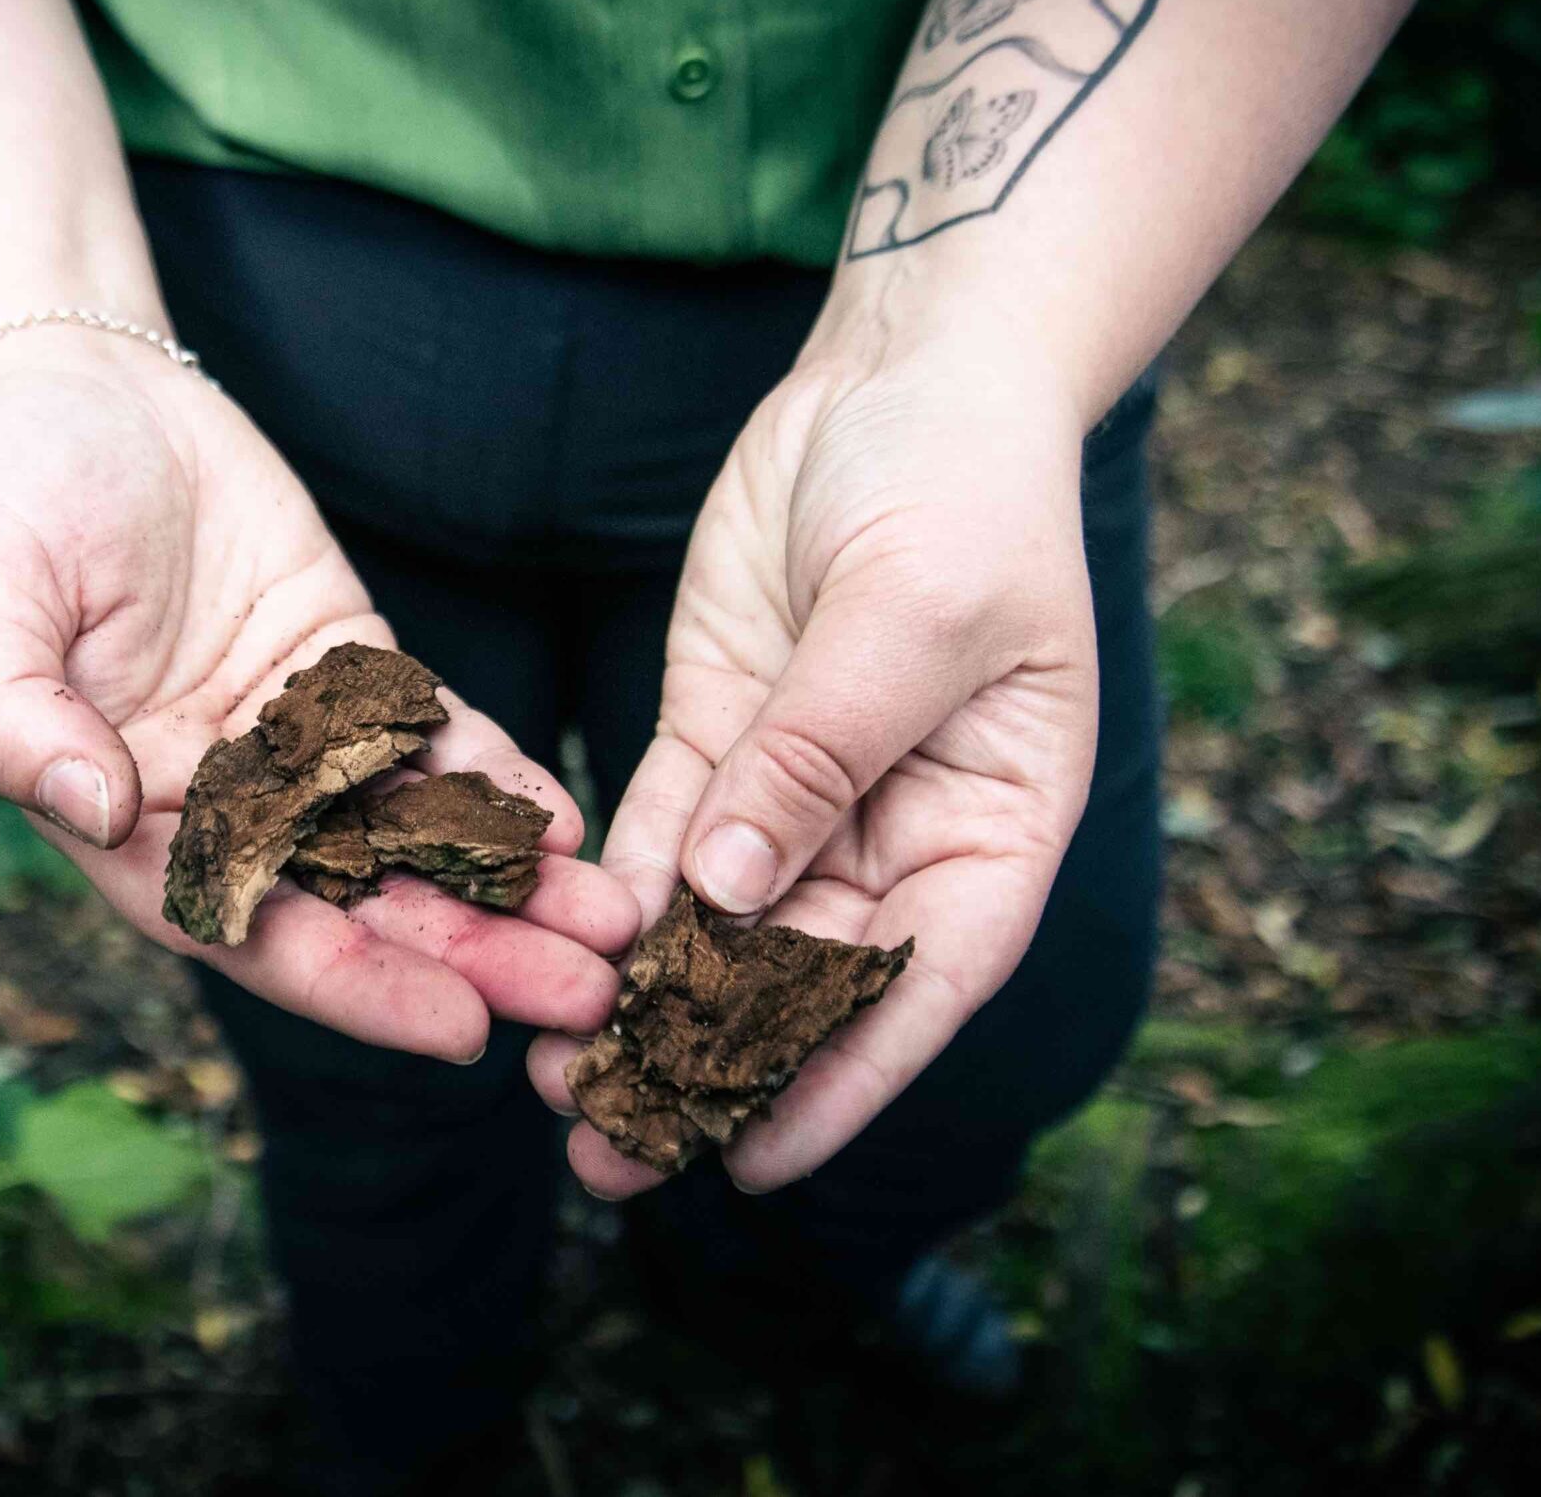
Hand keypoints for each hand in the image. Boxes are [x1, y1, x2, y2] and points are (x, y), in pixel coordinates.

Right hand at [0, 333, 634, 1059]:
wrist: (81, 388)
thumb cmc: (7, 502)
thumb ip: (9, 720)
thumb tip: (95, 812)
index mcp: (128, 823)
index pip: (252, 929)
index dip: (354, 983)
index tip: (455, 1026)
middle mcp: (220, 804)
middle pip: (359, 905)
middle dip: (471, 955)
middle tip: (585, 1000)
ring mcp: (293, 740)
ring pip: (409, 836)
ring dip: (507, 891)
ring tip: (608, 931)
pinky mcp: (349, 668)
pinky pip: (431, 740)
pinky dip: (498, 784)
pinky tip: (564, 825)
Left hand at [527, 346, 1100, 1189]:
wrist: (903, 375)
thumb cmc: (960, 487)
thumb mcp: (909, 617)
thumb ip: (820, 757)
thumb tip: (728, 897)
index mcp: (994, 825)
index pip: (916, 983)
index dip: (839, 1081)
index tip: (751, 1165)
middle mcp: (897, 828)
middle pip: (799, 976)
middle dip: (707, 1061)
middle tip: (607, 1145)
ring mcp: (801, 785)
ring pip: (717, 922)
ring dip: (642, 999)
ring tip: (553, 1082)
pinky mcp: (719, 732)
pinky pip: (659, 833)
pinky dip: (611, 893)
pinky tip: (546, 950)